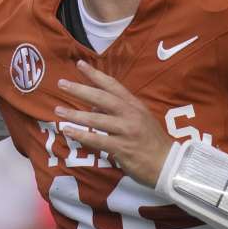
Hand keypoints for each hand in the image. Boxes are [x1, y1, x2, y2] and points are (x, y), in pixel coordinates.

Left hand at [55, 61, 172, 187]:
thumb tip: (94, 107)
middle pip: (102, 99)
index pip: (113, 85)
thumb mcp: (140, 120)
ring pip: (96, 120)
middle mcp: (131, 115)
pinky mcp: (123, 148)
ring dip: (75, 115)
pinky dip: (81, 135)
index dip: (95, 75)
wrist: (168, 164)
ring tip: (58, 110)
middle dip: (80, 90)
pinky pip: (97, 140)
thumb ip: (118, 112)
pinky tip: (68, 131)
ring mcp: (127, 131)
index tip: (80, 64)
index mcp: (135, 105)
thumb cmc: (153, 142)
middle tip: (62, 83)